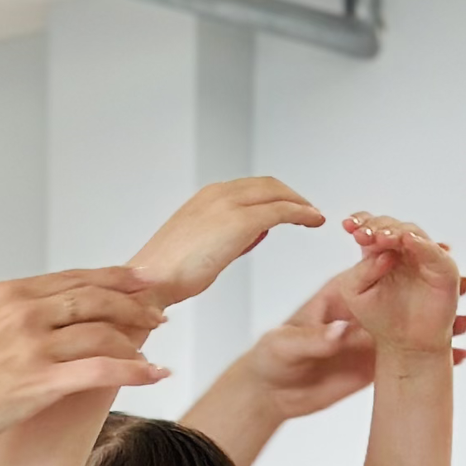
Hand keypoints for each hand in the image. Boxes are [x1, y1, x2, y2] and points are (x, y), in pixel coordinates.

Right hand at [0, 269, 168, 465]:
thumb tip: (40, 324)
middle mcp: (22, 312)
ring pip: (103, 331)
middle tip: (157, 314)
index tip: (139, 282)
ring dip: (137, 338)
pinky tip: (153, 375)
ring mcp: (31, 346)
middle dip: (135, 304)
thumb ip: (9, 318)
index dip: (114, 279)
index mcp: (7, 294)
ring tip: (154, 347)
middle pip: (96, 298)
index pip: (74, 278)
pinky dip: (134, 370)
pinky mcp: (37, 383)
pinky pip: (100, 370)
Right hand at [132, 175, 323, 303]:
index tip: (288, 207)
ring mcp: (230, 205)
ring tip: (314, 216)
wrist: (151, 280)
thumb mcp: (198, 247)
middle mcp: (218, 193)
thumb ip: (227, 237)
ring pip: (277, 194)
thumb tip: (254, 234)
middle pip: (268, 185)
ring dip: (300, 203)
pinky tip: (312, 221)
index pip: (249, 188)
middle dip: (292, 196)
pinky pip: (280, 211)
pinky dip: (301, 214)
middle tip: (309, 210)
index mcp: (205, 198)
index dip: (274, 196)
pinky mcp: (241, 221)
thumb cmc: (167, 274)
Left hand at [246, 264, 465, 416]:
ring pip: (411, 319)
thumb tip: (342, 332)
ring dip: (440, 318)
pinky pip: (408, 355)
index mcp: (338, 292)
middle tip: (462, 281)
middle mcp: (360, 307)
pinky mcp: (372, 360)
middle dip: (431, 281)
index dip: (398, 256)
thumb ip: (314, 338)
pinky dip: (432, 354)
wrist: (271, 394)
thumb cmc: (271, 358)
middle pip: (402, 285)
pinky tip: (460, 355)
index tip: (423, 252)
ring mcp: (369, 333)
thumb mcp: (286, 345)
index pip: (373, 266)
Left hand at [337, 214, 465, 362]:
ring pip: (412, 233)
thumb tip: (380, 253)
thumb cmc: (381, 319)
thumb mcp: (356, 294)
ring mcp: (423, 257)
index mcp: (378, 253)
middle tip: (365, 234)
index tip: (348, 226)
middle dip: (378, 227)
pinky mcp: (443, 269)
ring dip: (397, 232)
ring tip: (383, 237)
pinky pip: (433, 252)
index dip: (361, 222)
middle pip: (391, 226)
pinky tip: (407, 241)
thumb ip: (360, 272)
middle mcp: (402, 251)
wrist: (406, 346)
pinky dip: (422, 244)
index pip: (371, 228)